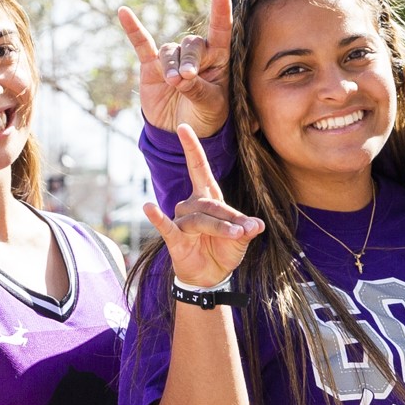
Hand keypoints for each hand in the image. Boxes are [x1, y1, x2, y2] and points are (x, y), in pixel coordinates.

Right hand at [119, 0, 231, 137]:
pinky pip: (142, 44)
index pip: (221, 33)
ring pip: (170, 51)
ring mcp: (172, 59)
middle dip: (189, 60)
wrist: (180, 132)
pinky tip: (123, 13)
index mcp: (217, 60)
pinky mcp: (152, 66)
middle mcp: (195, 55)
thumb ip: (198, 89)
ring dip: (171, 65)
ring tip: (173, 83)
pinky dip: (133, 29)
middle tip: (186, 78)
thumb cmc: (205, 117)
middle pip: (191, 44)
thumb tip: (179, 77)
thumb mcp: (210, 106)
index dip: (220, 13)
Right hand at [141, 122, 261, 290]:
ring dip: (219, 227)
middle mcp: (191, 206)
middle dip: (229, 217)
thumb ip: (246, 228)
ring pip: (199, 218)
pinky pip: (166, 226)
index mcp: (208, 198)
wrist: (212, 277)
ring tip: (236, 236)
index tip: (184, 127)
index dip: (192, 148)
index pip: (199, 168)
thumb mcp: (241, 238)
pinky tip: (148, 207)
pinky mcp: (174, 239)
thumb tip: (257, 225)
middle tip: (246, 230)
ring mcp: (181, 222)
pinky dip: (157, 218)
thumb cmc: (224, 250)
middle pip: (209, 203)